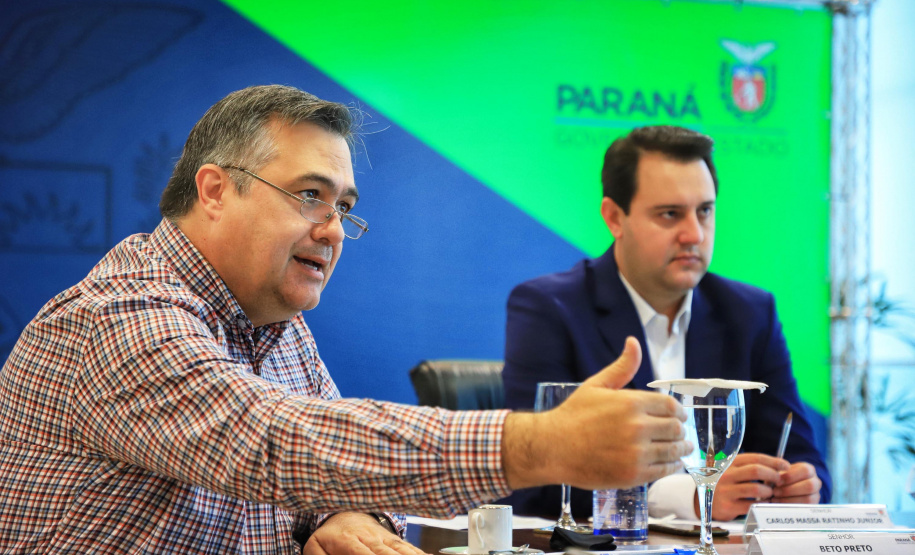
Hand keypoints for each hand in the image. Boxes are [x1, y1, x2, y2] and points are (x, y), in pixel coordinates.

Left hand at [302, 512, 425, 554]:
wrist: (345, 514)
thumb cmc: (329, 536)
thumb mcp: (315, 546)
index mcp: (347, 540)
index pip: (361, 554)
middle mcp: (369, 538)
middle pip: (386, 553)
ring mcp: (384, 538)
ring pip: (401, 550)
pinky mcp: (394, 540)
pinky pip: (410, 548)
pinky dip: (420, 554)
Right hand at [503, 337, 691, 489]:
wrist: (552, 448)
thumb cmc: (573, 416)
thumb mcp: (596, 385)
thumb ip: (621, 367)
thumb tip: (633, 342)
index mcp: (631, 403)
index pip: (671, 405)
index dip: (678, 411)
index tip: (679, 416)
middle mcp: (637, 427)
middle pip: (676, 428)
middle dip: (681, 430)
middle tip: (681, 433)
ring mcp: (636, 453)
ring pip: (674, 450)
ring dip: (681, 448)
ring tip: (681, 448)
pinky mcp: (634, 474)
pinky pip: (665, 469)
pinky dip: (673, 466)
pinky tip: (671, 463)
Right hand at [694, 453, 788, 520]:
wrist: (702, 499)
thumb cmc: (725, 483)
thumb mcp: (732, 470)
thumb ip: (750, 467)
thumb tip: (778, 467)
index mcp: (729, 462)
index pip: (755, 458)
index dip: (774, 461)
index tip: (786, 466)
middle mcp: (726, 474)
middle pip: (756, 470)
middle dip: (773, 475)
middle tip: (779, 481)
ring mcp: (726, 490)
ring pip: (756, 489)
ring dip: (768, 491)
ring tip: (769, 493)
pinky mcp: (728, 506)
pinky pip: (752, 505)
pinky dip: (762, 504)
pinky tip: (764, 503)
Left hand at [771, 462, 820, 503]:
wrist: (782, 489)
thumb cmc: (780, 479)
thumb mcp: (779, 473)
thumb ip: (777, 474)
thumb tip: (774, 478)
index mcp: (809, 469)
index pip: (805, 470)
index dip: (790, 476)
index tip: (777, 481)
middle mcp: (816, 482)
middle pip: (809, 485)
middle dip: (789, 490)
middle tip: (775, 491)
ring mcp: (816, 495)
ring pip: (808, 499)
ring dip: (789, 499)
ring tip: (775, 498)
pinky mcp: (812, 506)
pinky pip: (804, 508)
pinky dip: (790, 507)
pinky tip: (779, 504)